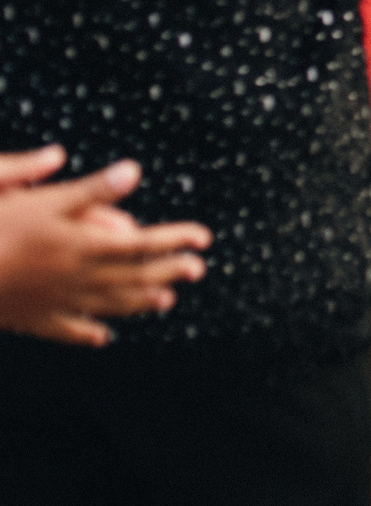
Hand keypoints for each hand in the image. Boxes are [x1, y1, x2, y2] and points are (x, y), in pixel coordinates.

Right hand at [0, 148, 209, 345]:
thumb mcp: (44, 201)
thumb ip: (91, 189)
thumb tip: (133, 170)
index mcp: (84, 246)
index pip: (144, 243)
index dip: (176, 239)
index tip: (204, 238)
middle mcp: (77, 278)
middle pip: (134, 277)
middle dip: (169, 271)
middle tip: (198, 269)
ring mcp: (55, 302)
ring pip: (109, 305)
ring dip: (140, 302)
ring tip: (166, 301)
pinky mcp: (30, 318)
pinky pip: (67, 328)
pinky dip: (87, 332)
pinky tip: (102, 336)